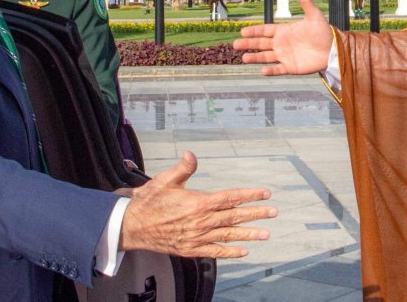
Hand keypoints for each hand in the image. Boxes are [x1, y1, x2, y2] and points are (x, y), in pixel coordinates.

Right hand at [119, 152, 276, 258]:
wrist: (132, 226)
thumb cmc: (149, 201)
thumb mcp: (165, 180)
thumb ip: (182, 168)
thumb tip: (191, 154)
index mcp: (199, 202)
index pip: (231, 197)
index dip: (250, 195)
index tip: (265, 193)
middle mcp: (202, 221)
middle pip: (235, 217)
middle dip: (256, 213)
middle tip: (274, 213)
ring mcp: (198, 237)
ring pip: (229, 235)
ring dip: (249, 234)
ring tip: (266, 234)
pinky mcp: (191, 249)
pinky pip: (215, 252)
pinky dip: (230, 252)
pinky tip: (243, 251)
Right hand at [233, 0, 331, 75]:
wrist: (332, 49)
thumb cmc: (322, 32)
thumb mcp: (314, 16)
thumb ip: (306, 2)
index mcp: (283, 31)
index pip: (265, 30)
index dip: (254, 31)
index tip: (242, 31)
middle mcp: (281, 43)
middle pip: (261, 43)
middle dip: (248, 44)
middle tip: (236, 44)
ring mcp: (284, 56)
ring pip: (266, 57)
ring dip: (255, 57)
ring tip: (244, 58)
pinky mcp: (291, 67)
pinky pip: (278, 69)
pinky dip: (270, 70)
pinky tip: (262, 71)